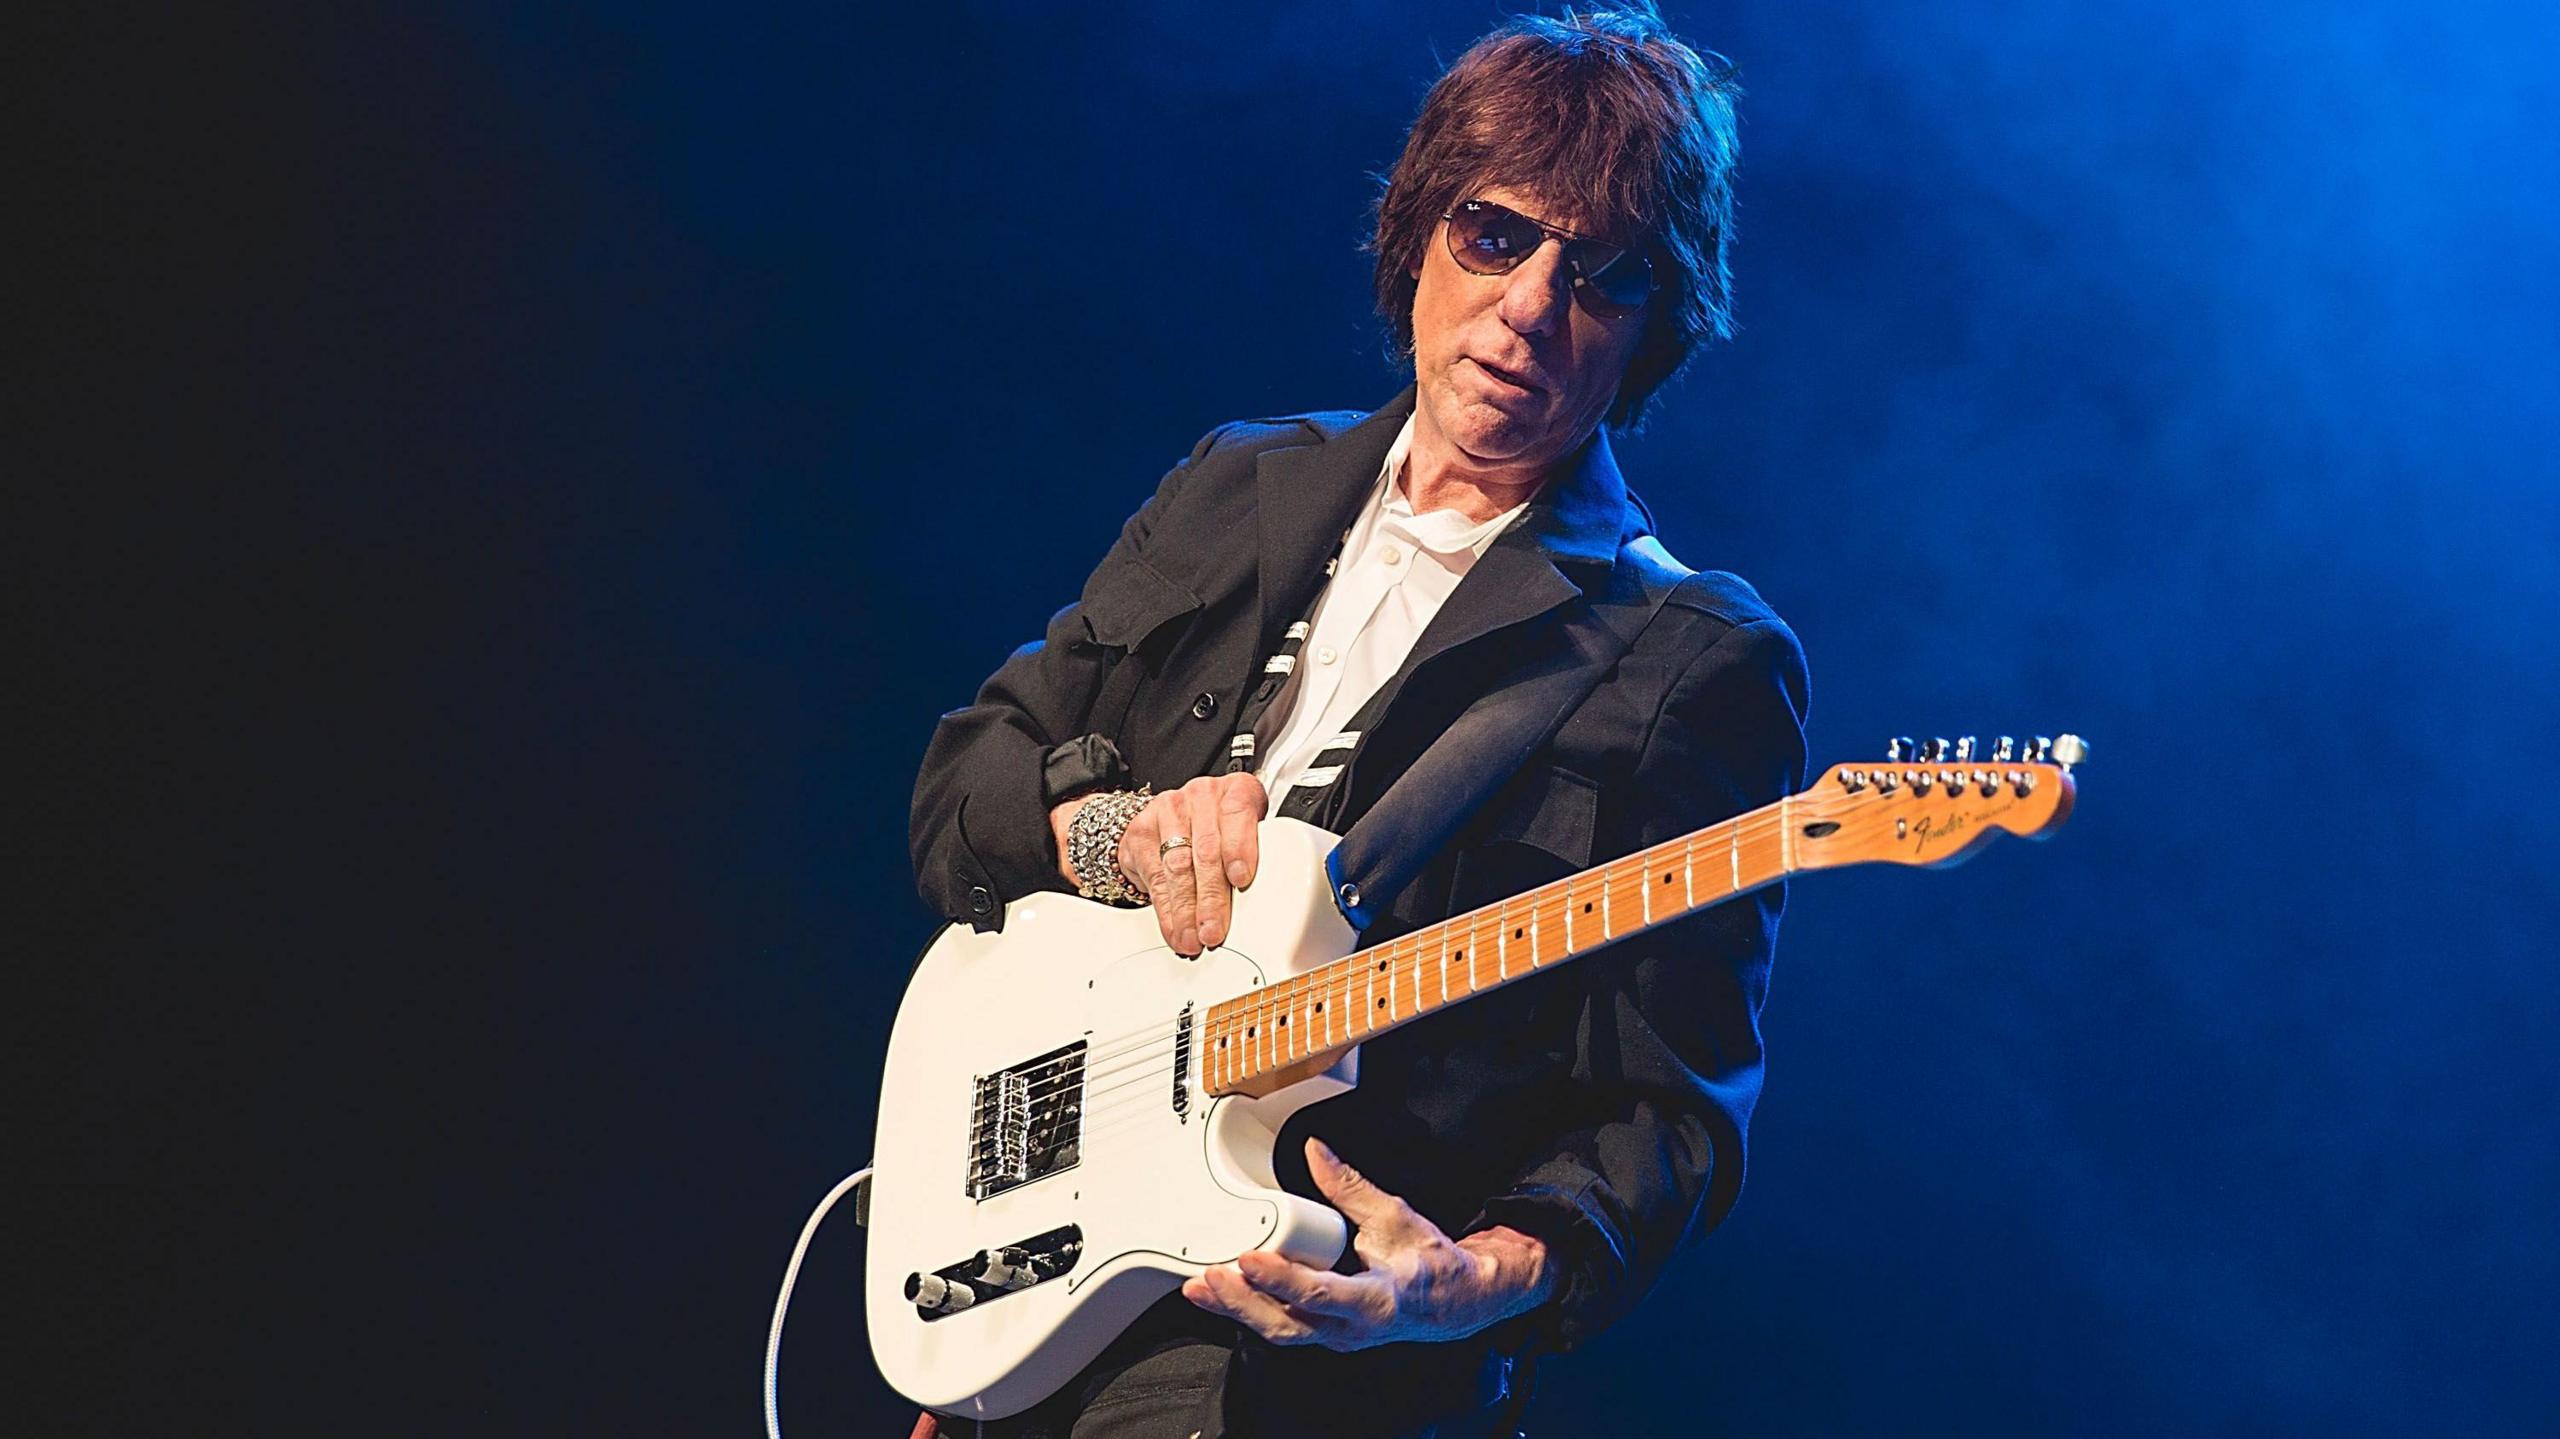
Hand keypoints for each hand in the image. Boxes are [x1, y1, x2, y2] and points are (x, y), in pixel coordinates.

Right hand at [1053, 773, 1266, 954]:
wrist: (1177, 814)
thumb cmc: (1224, 828)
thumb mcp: (1247, 832)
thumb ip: (1255, 858)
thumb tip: (1261, 906)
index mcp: (1236, 791)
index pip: (1238, 814)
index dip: (1239, 847)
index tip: (1241, 879)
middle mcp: (1201, 796)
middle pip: (1206, 850)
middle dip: (1210, 898)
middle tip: (1214, 930)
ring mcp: (1168, 810)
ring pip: (1177, 866)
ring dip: (1185, 910)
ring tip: (1192, 938)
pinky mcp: (1142, 832)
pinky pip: (1155, 876)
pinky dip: (1166, 910)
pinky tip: (1174, 928)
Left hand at [1181, 1138, 1554, 1350]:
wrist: (1454, 1301)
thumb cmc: (1430, 1263)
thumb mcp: (1395, 1216)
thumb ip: (1350, 1186)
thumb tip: (1317, 1152)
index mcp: (1376, 1299)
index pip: (1320, 1295)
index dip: (1281, 1279)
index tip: (1249, 1258)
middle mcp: (1352, 1328)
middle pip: (1288, 1325)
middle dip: (1243, 1303)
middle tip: (1209, 1277)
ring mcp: (1337, 1337)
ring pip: (1280, 1332)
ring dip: (1237, 1310)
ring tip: (1201, 1288)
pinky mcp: (1325, 1334)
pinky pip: (1282, 1327)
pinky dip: (1249, 1310)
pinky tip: (1224, 1294)